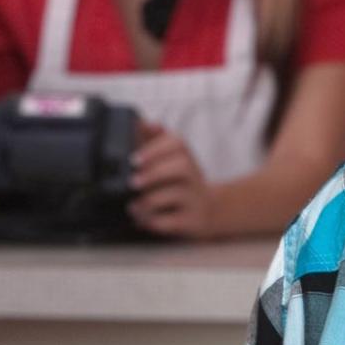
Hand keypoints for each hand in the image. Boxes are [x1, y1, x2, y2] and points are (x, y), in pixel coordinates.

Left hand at [128, 122, 215, 237]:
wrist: (211, 209)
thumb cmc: (181, 182)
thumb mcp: (170, 158)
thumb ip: (154, 139)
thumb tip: (141, 122)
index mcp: (186, 157)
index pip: (177, 144)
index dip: (155, 150)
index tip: (134, 160)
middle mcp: (195, 176)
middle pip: (182, 167)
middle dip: (154, 173)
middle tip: (133, 182)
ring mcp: (196, 199)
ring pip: (178, 195)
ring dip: (151, 199)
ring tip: (133, 205)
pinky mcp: (193, 221)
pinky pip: (175, 221)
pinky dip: (156, 221)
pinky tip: (143, 219)